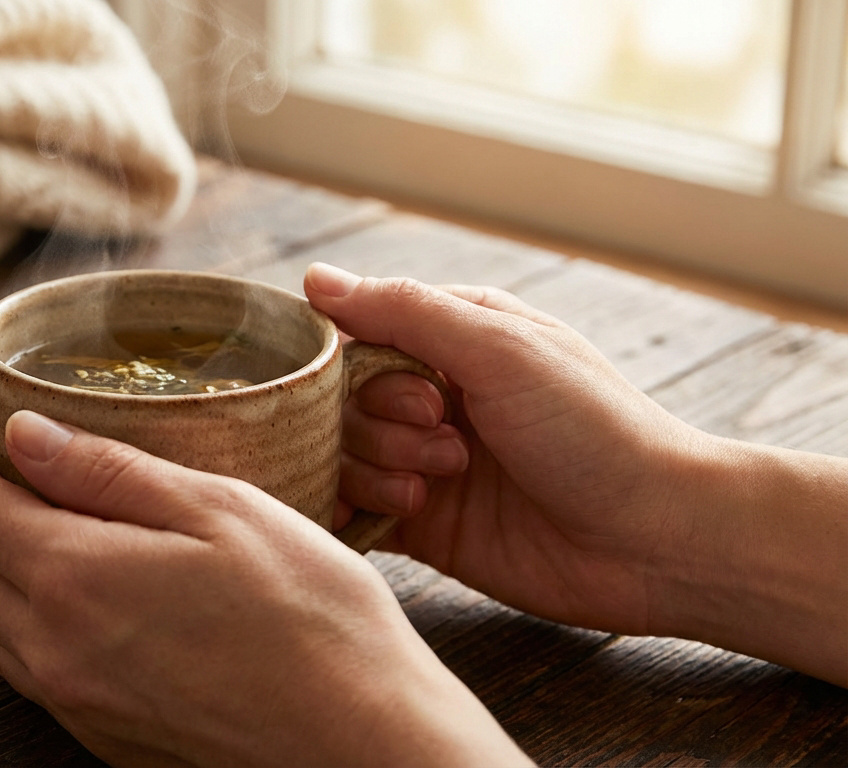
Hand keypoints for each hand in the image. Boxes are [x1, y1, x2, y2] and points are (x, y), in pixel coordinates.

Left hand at [0, 413, 527, 766]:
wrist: (361, 742)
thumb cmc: (311, 616)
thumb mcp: (218, 510)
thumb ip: (108, 472)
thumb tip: (22, 434)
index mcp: (74, 578)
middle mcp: (54, 647)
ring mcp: (75, 699)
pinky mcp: (102, 732)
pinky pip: (20, 662)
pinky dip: (4, 612)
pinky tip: (36, 592)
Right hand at [305, 262, 702, 635]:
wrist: (655, 540)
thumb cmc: (595, 429)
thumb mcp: (501, 349)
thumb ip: (405, 311)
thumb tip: (314, 278)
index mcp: (455, 338)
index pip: (358, 334)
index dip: (360, 364)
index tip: (420, 392)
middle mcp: (434, 396)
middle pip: (343, 399)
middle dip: (381, 423)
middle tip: (447, 438)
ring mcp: (424, 461)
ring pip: (343, 453)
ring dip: (382, 468)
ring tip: (444, 482)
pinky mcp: (422, 525)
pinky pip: (350, 509)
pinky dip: (354, 509)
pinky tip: (400, 512)